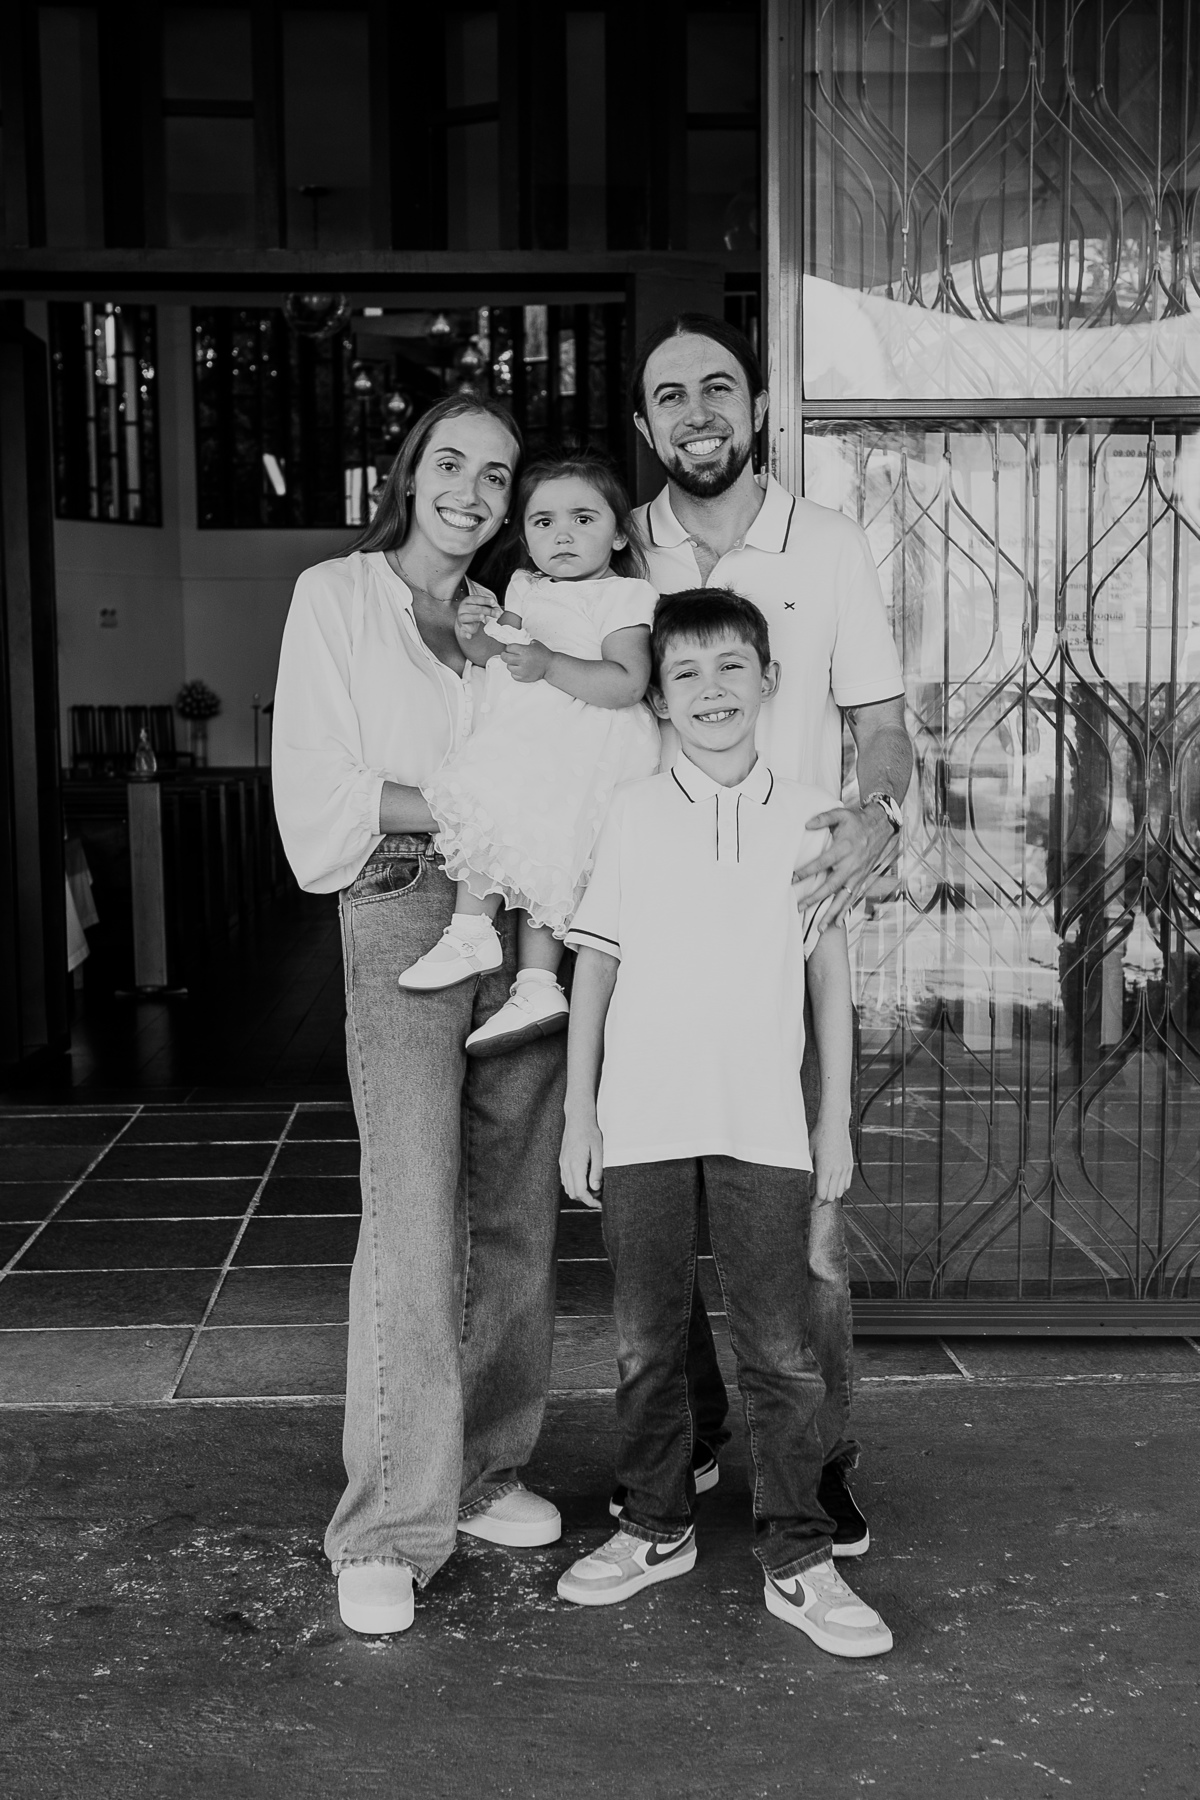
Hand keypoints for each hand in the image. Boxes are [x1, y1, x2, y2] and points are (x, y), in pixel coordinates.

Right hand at [454, 594, 499, 649]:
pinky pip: (462, 631)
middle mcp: (463, 608)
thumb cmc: (475, 611)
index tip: (493, 602)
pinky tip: (469, 636)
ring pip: (467, 617)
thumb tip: (499, 611)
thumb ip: (491, 607)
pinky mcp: (462, 627)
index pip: (477, 599)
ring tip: (482, 617)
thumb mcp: (483, 607)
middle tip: (497, 614)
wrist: (465, 620)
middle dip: (487, 610)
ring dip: (475, 617)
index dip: (485, 600)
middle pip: (475, 608)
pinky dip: (465, 634)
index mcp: (468, 600)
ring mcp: (461, 617)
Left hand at [504, 638, 553, 682]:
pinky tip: (519, 669)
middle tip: (505, 655)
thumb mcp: (535, 643)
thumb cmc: (544, 654)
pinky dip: (515, 673)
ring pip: (509, 667)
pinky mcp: (524, 678)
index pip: (509, 648)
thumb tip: (516, 642)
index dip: (508, 648)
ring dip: (511, 664)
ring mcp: (522, 670)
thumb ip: (525, 642)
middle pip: (505, 658)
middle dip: (504, 655)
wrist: (551, 666)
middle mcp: (522, 660)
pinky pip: (513, 675)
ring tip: (515, 663)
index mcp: (524, 650)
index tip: (509, 649)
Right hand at [560, 1112, 603, 1208]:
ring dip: (580, 1192)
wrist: (577, 1118)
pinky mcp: (562, 1161)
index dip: (590, 1201)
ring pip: (568, 1188)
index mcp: (576, 1164)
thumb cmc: (590, 1132)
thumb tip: (595, 1188)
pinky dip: (574, 1184)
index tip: (600, 1204)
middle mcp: (566, 1166)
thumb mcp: (599, 1151)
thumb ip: (597, 1171)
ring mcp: (562, 1163)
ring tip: (594, 1185)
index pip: (580, 1192)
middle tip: (600, 1193)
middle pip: (573, 1193)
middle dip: (586, 1198)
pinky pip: (565, 1179)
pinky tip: (585, 1178)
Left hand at [792, 804, 897, 929]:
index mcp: (844, 849)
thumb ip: (823, 818)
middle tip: (799, 907)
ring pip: (843, 897)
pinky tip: (837, 923)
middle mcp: (851, 865)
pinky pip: (852, 897)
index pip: (822, 863)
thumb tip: (805, 824)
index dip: (806, 872)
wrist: (881, 826)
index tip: (792, 879)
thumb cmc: (857, 820)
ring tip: (821, 928)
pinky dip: (844, 911)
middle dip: (814, 898)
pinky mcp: (862, 879)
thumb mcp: (840, 814)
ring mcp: (858, 874)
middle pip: (831, 886)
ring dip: (831, 913)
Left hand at [810, 1111, 853, 1201]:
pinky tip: (832, 1186)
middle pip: (831, 1197)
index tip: (809, 1205)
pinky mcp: (849, 1165)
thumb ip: (808, 1170)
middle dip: (821, 1203)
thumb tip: (805, 1183)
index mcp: (825, 1169)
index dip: (814, 1203)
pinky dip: (839, 1189)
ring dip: (831, 1196)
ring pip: (840, 1192)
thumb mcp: (808, 1153)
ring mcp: (845, 1169)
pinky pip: (847, 1184)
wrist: (834, 1124)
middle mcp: (837, 1171)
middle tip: (813, 1202)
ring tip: (822, 1194)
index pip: (821, 1195)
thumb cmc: (818, 1136)